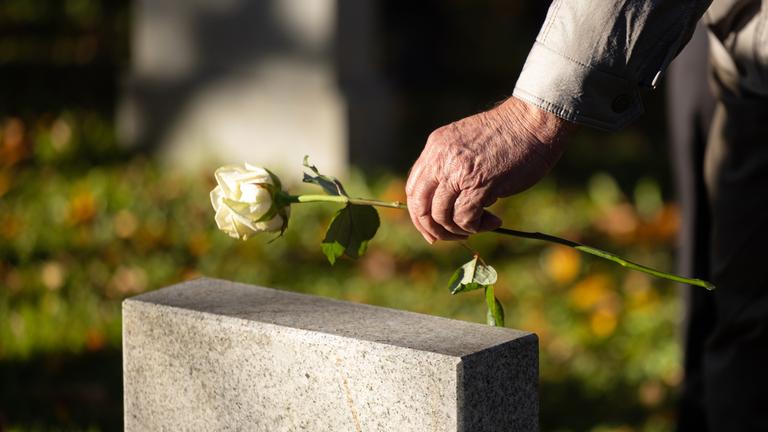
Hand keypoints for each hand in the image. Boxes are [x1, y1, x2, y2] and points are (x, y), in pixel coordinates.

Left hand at [405, 96, 574, 242]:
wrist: (534, 120)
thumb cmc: (508, 135)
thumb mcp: (466, 146)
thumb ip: (451, 168)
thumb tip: (448, 205)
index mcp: (435, 148)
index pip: (413, 190)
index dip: (420, 215)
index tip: (434, 228)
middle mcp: (440, 160)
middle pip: (420, 207)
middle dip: (434, 230)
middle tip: (455, 236)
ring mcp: (458, 172)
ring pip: (441, 217)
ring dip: (459, 230)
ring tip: (481, 225)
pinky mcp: (479, 184)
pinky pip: (465, 218)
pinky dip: (477, 227)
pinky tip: (494, 220)